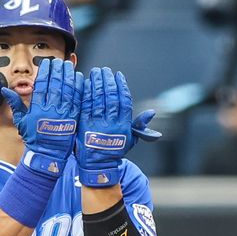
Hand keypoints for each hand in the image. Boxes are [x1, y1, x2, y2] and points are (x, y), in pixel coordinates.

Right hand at [12, 59, 84, 173]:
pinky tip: (78, 78)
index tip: (48, 63)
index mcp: (36, 109)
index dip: (45, 72)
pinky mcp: (73, 118)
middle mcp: (50, 110)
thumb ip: (15, 104)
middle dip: (57, 71)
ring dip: (68, 76)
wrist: (47, 156)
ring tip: (68, 66)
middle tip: (59, 61)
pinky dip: (78, 88)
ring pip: (67, 90)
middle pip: (55, 84)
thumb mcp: (21, 122)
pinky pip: (77, 99)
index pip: (42, 85)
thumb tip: (4, 90)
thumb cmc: (34, 139)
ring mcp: (63, 114)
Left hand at [76, 66, 133, 186]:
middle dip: (108, 81)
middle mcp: (111, 123)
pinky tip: (86, 83)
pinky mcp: (84, 124)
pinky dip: (86, 93)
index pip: (124, 100)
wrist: (98, 165)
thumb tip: (152, 112)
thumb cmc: (115, 150)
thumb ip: (140, 125)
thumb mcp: (131, 139)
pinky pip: (86, 105)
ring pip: (98, 98)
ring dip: (97, 83)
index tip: (118, 75)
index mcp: (124, 125)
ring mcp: (97, 123)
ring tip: (96, 72)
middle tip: (105, 70)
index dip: (121, 86)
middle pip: (110, 96)